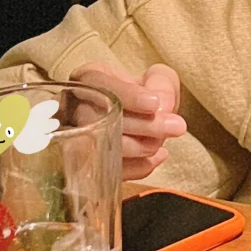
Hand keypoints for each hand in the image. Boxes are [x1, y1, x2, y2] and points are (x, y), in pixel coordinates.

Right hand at [70, 62, 187, 181]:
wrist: (138, 116)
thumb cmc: (144, 92)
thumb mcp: (158, 78)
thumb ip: (162, 85)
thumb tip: (162, 107)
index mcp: (88, 78)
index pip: (99, 84)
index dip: (127, 96)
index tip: (154, 104)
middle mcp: (74, 108)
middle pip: (100, 119)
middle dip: (143, 125)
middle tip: (176, 126)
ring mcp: (77, 138)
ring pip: (102, 148)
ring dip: (141, 148)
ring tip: (164, 140)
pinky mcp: (88, 166)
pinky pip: (108, 172)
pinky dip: (137, 167)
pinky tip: (158, 156)